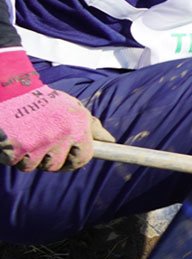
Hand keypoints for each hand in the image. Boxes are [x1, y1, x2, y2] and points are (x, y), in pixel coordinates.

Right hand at [0, 49, 111, 171]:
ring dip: (29, 158)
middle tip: (41, 145)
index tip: (67, 159)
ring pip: (34, 166)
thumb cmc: (47, 102)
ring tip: (27, 137)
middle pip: (56, 166)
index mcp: (78, 125)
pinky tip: (14, 138)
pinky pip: (16, 163)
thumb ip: (92, 126)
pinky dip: (13, 155)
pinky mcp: (17, 148)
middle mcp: (61, 135)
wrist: (13, 92)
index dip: (74, 161)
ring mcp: (39, 143)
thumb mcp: (74, 109)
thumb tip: (111, 141)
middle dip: (49, 160)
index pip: (83, 158)